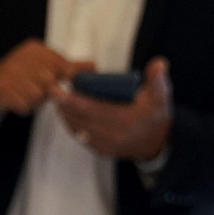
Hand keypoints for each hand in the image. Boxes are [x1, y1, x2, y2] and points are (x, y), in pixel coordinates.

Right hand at [0, 39, 81, 115]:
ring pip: (37, 96)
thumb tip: (94, 66)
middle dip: (45, 92)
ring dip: (34, 101)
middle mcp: (22, 57)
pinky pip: (24, 105)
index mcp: (35, 49)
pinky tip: (17, 100)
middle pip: (49, 82)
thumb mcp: (46, 67)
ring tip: (26, 95)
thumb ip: (70, 67)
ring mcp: (10, 72)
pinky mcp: (2, 88)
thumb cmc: (25, 76)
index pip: (60, 64)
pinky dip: (23, 108)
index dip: (63, 77)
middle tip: (38, 90)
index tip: (58, 81)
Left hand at [52, 55, 170, 162]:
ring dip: (65, 114)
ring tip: (58, 99)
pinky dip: (72, 124)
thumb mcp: (161, 94)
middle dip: (63, 104)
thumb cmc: (156, 113)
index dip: (71, 99)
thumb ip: (157, 78)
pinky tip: (66, 112)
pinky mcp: (102, 151)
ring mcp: (107, 146)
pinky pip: (81, 137)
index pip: (92, 109)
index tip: (56, 88)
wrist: (158, 141)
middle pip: (79, 119)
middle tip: (52, 88)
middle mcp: (114, 136)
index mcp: (126, 121)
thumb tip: (159, 64)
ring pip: (77, 129)